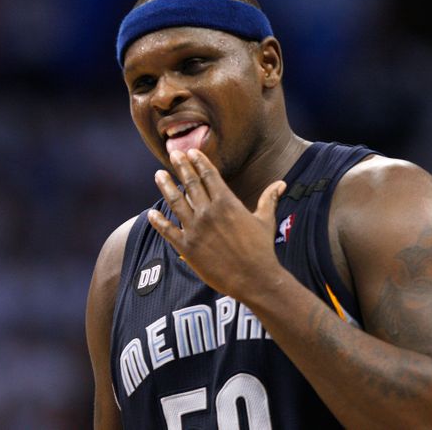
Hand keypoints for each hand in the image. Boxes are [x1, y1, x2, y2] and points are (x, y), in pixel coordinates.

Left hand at [147, 148, 287, 299]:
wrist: (254, 279)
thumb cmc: (261, 249)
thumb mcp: (265, 221)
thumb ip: (268, 199)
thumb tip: (281, 184)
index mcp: (227, 202)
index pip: (209, 175)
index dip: (199, 162)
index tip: (191, 152)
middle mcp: (208, 212)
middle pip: (191, 184)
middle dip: (181, 167)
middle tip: (173, 154)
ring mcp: (195, 229)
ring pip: (176, 202)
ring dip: (166, 186)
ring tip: (158, 175)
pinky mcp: (187, 247)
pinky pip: (168, 231)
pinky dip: (158, 222)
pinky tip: (151, 214)